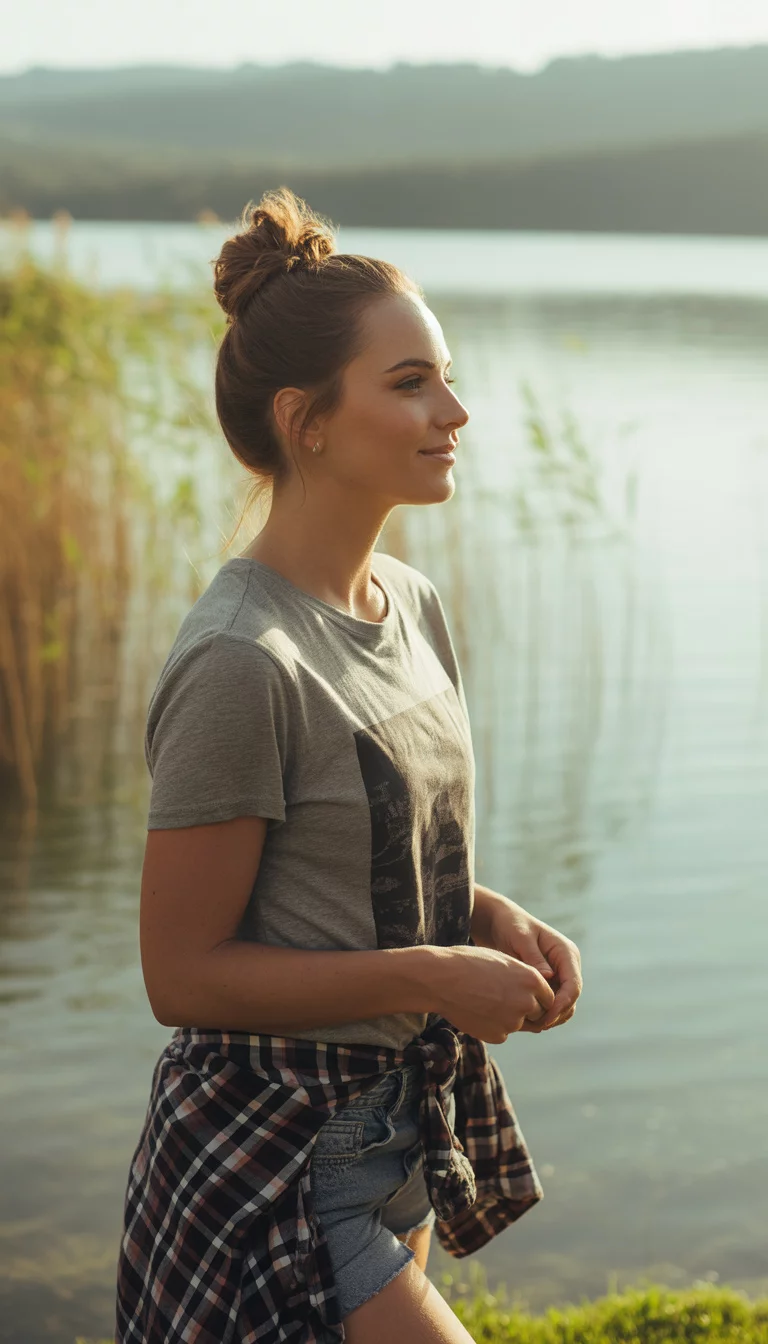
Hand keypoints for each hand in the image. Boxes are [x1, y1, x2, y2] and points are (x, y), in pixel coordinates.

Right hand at [430, 945, 555, 1043]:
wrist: (441, 979)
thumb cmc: (469, 963)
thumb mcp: (503, 962)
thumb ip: (524, 978)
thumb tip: (536, 994)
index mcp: (532, 980)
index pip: (549, 998)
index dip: (537, 997)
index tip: (523, 993)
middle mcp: (527, 1002)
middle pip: (538, 1014)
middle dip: (527, 1010)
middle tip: (503, 999)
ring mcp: (513, 1022)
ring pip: (519, 1024)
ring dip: (508, 1017)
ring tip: (485, 1001)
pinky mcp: (498, 1035)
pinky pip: (502, 1033)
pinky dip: (493, 1026)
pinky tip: (476, 1011)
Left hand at [487, 899, 581, 1031]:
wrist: (500, 923)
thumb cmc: (510, 925)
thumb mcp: (520, 937)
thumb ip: (534, 957)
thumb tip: (550, 977)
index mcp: (566, 953)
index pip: (574, 985)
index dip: (562, 1005)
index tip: (545, 1018)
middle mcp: (567, 966)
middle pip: (571, 1000)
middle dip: (556, 1015)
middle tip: (533, 1026)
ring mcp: (559, 975)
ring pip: (563, 1006)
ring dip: (549, 1017)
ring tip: (527, 1024)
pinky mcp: (549, 983)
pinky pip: (551, 1004)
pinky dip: (542, 1014)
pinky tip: (524, 1018)